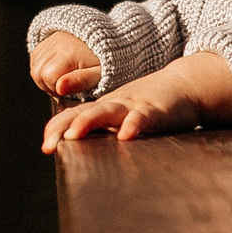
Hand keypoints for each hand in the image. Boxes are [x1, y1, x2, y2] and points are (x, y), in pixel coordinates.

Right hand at [30, 31, 101, 97]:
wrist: (106, 40)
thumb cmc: (103, 61)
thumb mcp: (98, 74)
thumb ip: (80, 81)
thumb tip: (60, 88)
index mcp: (70, 52)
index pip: (48, 76)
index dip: (55, 89)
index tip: (68, 92)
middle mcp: (57, 43)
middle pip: (37, 72)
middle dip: (47, 85)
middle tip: (63, 88)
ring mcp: (51, 40)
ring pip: (34, 66)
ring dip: (43, 77)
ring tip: (61, 80)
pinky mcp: (47, 40)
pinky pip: (35, 58)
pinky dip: (42, 68)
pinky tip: (56, 71)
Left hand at [42, 53, 231, 152]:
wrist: (185, 85)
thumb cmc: (150, 104)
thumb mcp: (122, 116)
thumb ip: (102, 130)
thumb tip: (76, 147)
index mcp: (105, 108)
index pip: (74, 115)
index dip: (58, 127)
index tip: (46, 145)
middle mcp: (114, 104)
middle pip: (84, 113)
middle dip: (64, 127)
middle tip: (49, 143)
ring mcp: (134, 105)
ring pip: (108, 111)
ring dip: (89, 122)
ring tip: (73, 134)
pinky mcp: (156, 110)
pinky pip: (143, 117)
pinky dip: (133, 125)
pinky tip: (125, 135)